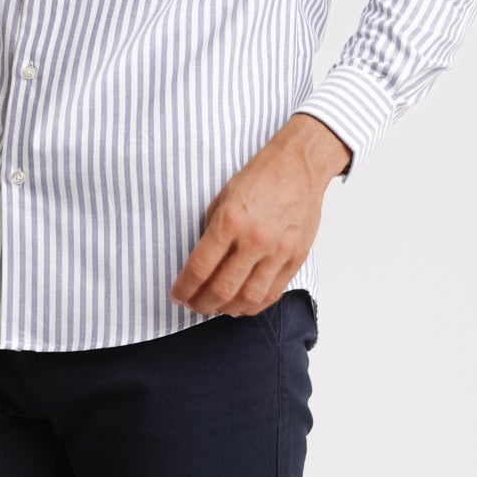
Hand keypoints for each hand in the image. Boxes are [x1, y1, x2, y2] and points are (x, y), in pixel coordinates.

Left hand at [169, 114, 350, 317]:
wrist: (299, 166)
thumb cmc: (260, 177)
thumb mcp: (223, 198)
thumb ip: (212, 232)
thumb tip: (201, 264)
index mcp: (231, 221)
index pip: (200, 267)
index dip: (184, 287)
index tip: (177, 294)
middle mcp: (254, 240)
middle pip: (222, 289)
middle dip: (202, 304)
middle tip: (193, 305)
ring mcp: (278, 252)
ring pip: (248, 298)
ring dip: (227, 309)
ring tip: (216, 307)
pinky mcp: (295, 258)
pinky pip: (273, 293)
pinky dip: (254, 305)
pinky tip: (242, 305)